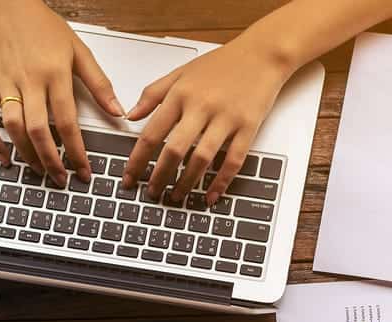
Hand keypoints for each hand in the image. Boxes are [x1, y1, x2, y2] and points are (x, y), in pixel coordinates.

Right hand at [0, 0, 124, 184]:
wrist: (6, 6)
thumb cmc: (44, 27)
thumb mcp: (79, 51)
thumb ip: (99, 83)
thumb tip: (117, 111)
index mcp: (55, 74)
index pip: (67, 121)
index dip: (76, 151)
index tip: (84, 171)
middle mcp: (29, 81)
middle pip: (38, 130)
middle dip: (51, 160)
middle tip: (62, 180)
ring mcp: (7, 85)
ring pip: (12, 127)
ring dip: (26, 154)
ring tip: (40, 171)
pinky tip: (4, 157)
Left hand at [121, 36, 295, 204]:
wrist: (261, 54)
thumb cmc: (222, 63)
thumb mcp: (181, 72)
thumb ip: (153, 93)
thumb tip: (130, 115)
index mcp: (181, 93)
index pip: (152, 133)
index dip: (137, 160)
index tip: (129, 177)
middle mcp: (201, 106)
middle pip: (174, 150)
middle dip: (159, 176)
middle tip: (152, 194)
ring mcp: (226, 118)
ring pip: (202, 159)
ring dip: (187, 183)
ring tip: (177, 197)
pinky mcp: (247, 127)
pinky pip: (233, 161)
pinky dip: (221, 182)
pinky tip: (211, 196)